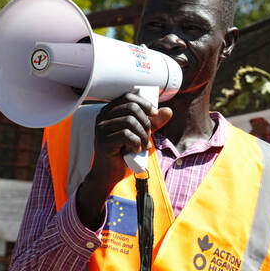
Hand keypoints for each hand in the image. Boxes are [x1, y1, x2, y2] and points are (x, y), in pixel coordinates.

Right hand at [76, 90, 171, 228]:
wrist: (109, 173)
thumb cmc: (123, 152)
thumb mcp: (141, 134)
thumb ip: (154, 122)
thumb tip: (168, 111)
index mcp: (109, 111)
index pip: (128, 97)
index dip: (144, 103)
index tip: (154, 114)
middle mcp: (102, 117)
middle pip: (131, 108)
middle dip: (146, 121)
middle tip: (149, 135)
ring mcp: (101, 129)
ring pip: (130, 121)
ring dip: (143, 135)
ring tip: (144, 146)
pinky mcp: (103, 142)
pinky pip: (126, 135)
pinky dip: (137, 143)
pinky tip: (136, 150)